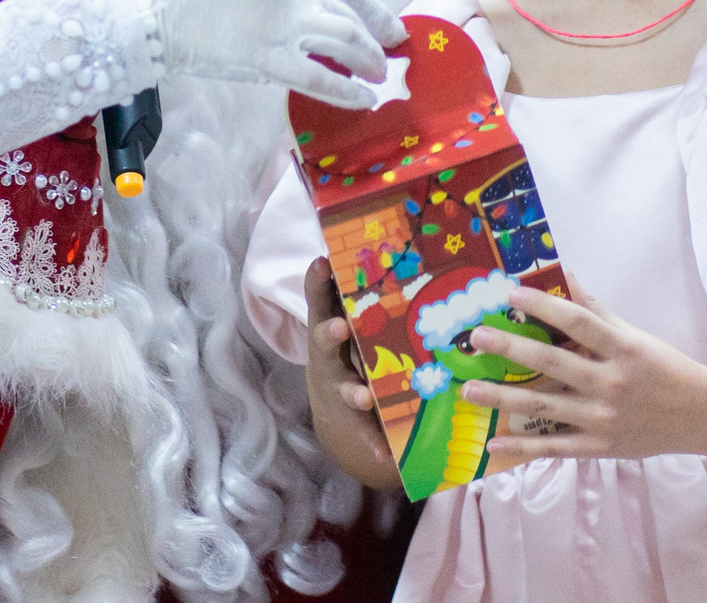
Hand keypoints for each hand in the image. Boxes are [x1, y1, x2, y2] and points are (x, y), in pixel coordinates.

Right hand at [142, 0, 404, 108]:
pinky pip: (322, 79)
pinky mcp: (267, 58)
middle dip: (375, 43)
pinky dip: (349, 92)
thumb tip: (325, 19)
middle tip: (387, 61)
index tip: (394, 30)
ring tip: (378, 79)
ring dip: (369, 64)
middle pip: (350, 17)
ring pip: (347, 44)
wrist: (150, 8)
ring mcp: (282, 21)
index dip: (376, 12)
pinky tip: (363, 100)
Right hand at [304, 256, 400, 488]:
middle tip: (341, 328)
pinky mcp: (354, 418)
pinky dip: (375, 442)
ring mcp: (339, 389)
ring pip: (346, 389)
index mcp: (327, 331)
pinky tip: (387, 455)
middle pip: (325, 346)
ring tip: (365, 396)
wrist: (332, 403)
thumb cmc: (340, 348)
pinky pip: (365, 431)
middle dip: (332, 337)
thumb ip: (331, 290)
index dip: (318, 282)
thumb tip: (331, 251)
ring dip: (354, 392)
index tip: (321, 264)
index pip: (320, 301)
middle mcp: (329, 360)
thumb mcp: (333, 317)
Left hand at [459, 281, 706, 464]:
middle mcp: (611, 383)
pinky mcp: (599, 447)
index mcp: (622, 349)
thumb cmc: (662, 367)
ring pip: (545, 407)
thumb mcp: (633, 335)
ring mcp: (603, 419)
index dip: (543, 307)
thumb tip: (563, 274)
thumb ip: (594, 309)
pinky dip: (523, 448)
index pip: (577, 322)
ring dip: (503, 398)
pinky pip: (554, 448)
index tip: (510, 294)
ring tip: (469, 389)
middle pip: (553, 363)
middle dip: (512, 349)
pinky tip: (494, 442)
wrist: (699, 415)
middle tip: (478, 337)